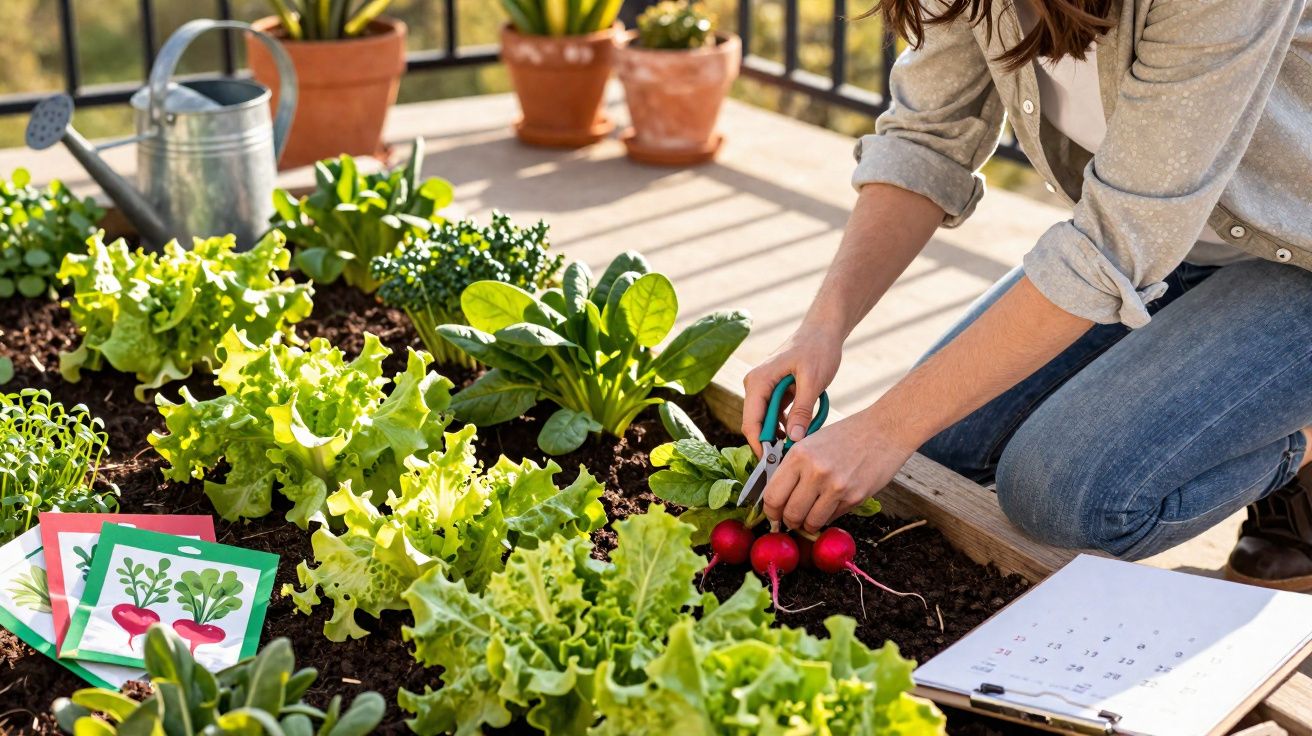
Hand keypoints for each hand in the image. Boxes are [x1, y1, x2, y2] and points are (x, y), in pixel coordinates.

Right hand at [742, 329, 842, 456]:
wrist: (823, 330)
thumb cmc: (817, 349)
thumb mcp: (812, 380)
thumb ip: (801, 410)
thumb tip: (793, 438)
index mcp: (757, 382)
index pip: (750, 422)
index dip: (760, 445)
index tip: (775, 464)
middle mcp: (755, 386)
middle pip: (755, 425)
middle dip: (770, 444)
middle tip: (789, 461)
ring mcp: (763, 388)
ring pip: (765, 422)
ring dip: (779, 436)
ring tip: (798, 448)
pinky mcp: (774, 391)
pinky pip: (775, 415)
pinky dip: (786, 426)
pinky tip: (801, 433)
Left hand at [762, 408, 915, 533]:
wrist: (883, 431)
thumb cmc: (846, 435)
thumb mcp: (811, 443)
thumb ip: (793, 468)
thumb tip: (777, 497)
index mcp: (799, 455)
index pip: (772, 496)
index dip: (770, 511)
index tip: (774, 514)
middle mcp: (815, 472)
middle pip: (790, 514)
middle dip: (788, 522)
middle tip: (791, 520)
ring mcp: (836, 487)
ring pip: (810, 522)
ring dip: (808, 524)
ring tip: (810, 516)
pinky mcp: (854, 497)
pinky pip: (832, 518)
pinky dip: (828, 516)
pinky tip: (830, 505)